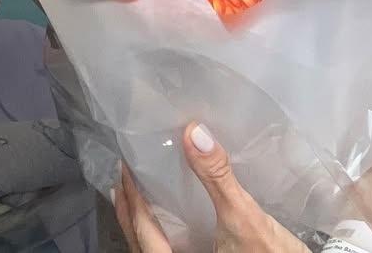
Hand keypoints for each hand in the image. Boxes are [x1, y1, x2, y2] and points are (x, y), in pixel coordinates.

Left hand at [114, 123, 309, 252]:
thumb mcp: (246, 217)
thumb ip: (218, 177)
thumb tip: (194, 132)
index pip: (141, 229)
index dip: (130, 197)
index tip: (125, 166)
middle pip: (141, 242)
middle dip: (131, 209)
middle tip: (125, 177)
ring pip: (156, 250)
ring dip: (146, 224)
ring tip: (140, 194)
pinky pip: (173, 252)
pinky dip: (165, 235)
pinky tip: (172, 219)